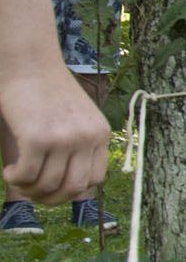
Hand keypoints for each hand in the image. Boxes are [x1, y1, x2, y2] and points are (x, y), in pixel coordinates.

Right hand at [0, 69, 110, 204]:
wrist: (29, 63)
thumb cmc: (47, 91)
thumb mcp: (76, 117)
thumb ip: (78, 145)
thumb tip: (66, 186)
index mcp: (100, 133)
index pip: (94, 179)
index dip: (70, 190)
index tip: (52, 187)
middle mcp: (87, 137)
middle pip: (72, 188)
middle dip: (49, 198)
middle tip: (31, 191)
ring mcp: (63, 138)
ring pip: (47, 185)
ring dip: (28, 189)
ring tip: (17, 177)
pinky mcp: (37, 137)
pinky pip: (26, 176)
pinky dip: (15, 179)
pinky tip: (9, 170)